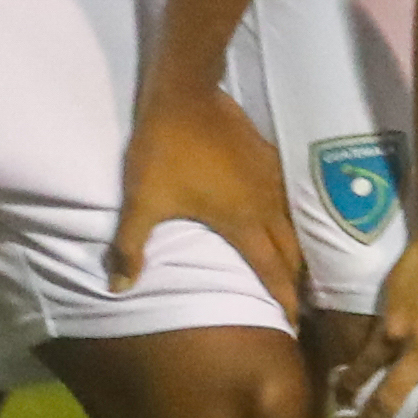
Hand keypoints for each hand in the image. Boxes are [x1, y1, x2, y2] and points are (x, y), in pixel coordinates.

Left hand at [109, 72, 300, 315]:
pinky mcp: (270, 159)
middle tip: (298, 303)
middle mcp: (265, 205)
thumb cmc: (164, 149)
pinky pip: (288, 200)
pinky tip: (282, 222)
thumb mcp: (142, 200)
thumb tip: (119, 289)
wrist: (186, 93)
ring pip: (295, 225)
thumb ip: (130, 247)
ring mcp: (272, 179)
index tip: (293, 324)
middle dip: (296, 280)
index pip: (271, 269)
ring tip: (295, 269)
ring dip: (297, 251)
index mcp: (240, 221)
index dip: (284, 298)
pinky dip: (290, 221)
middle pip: (292, 251)